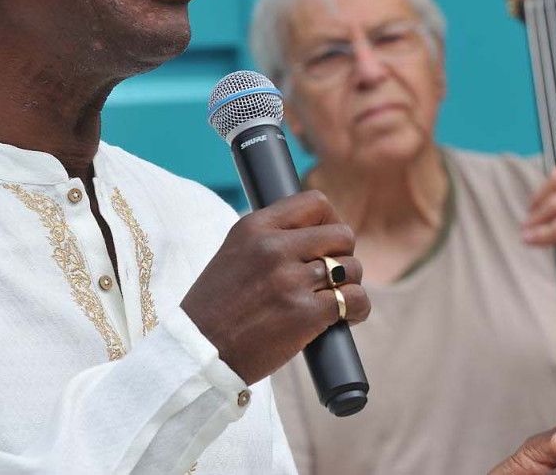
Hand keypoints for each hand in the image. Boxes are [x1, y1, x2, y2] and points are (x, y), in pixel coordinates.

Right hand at [180, 191, 367, 383]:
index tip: (326, 242)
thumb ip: (269, 239)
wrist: (199, 352)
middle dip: (343, 255)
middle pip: (341, 234)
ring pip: (351, 268)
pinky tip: (344, 318)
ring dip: (350, 285)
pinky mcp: (305, 314)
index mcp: (254, 227)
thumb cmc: (216, 306)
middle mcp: (274, 248)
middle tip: (331, 275)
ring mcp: (290, 280)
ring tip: (335, 299)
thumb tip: (315, 235)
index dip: (329, 221)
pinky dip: (356, 309)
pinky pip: (355, 300)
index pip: (315, 203)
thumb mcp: (235, 254)